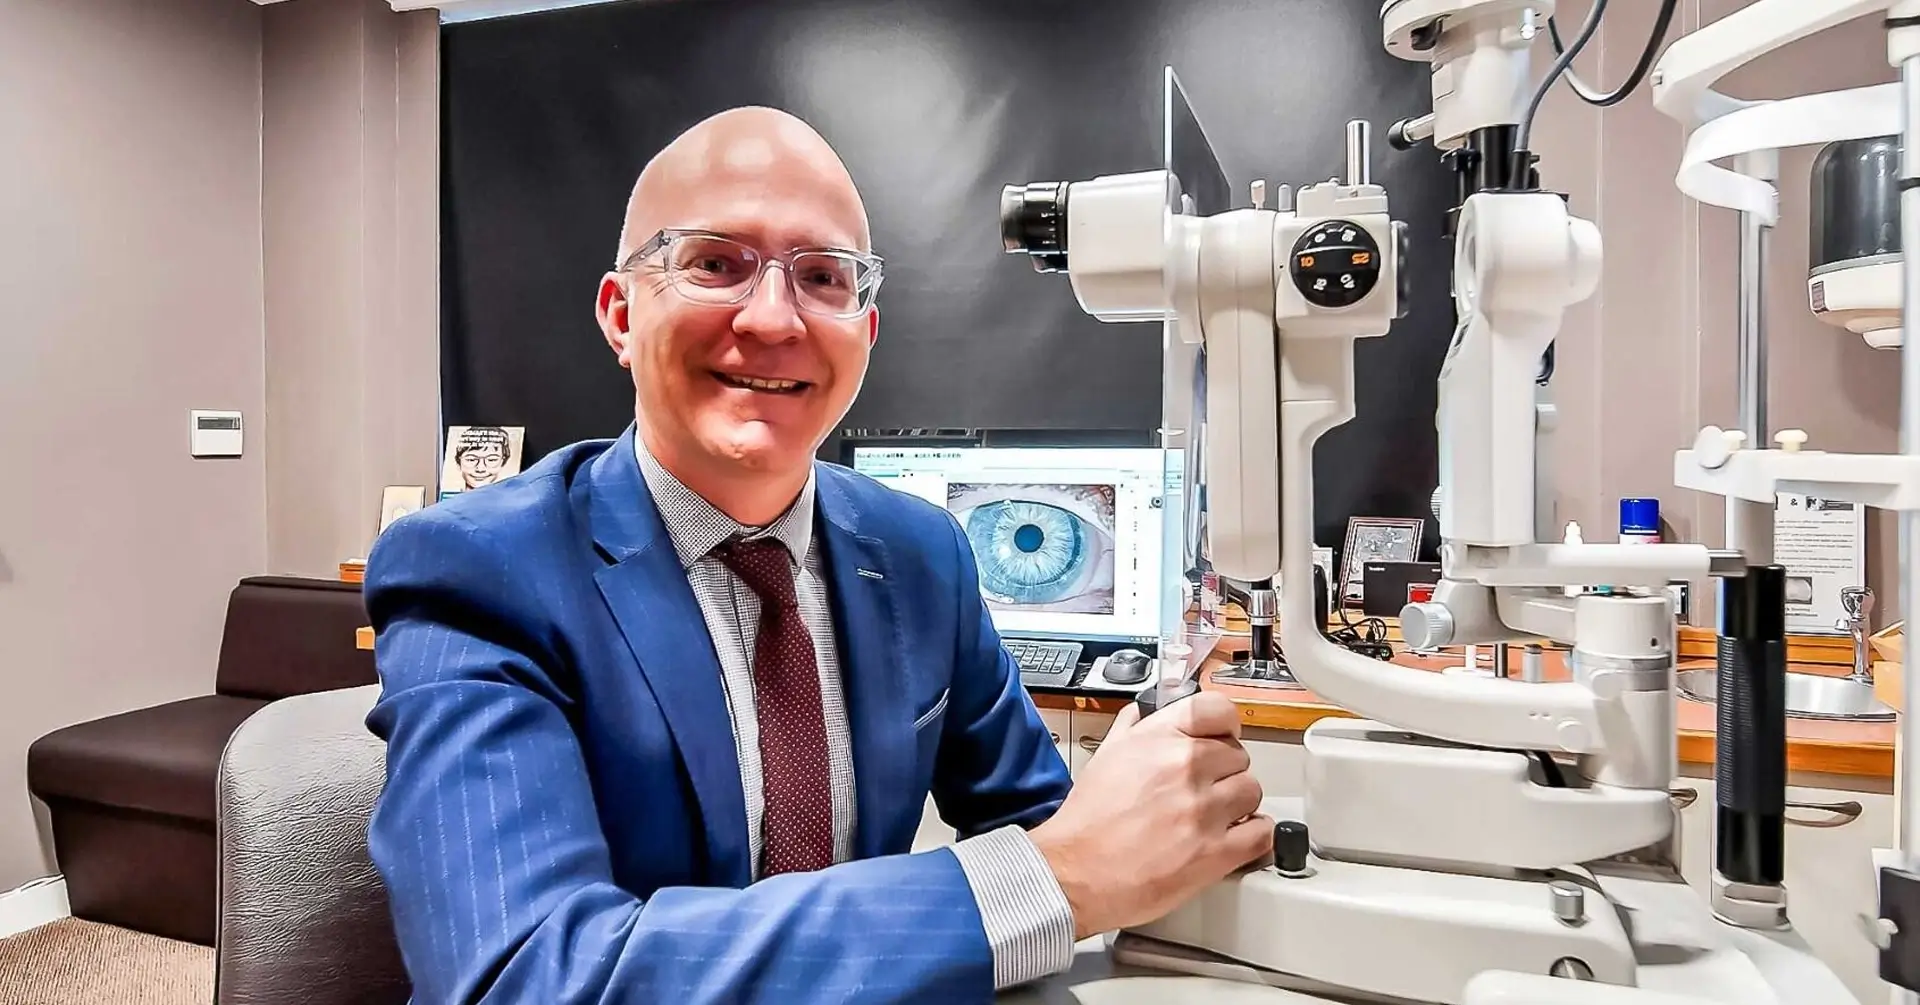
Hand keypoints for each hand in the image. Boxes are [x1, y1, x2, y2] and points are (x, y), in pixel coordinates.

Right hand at [1029, 692, 1270, 938]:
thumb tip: (1140, 714)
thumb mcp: (1104, 758)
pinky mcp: (1215, 852)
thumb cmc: (1086, 822)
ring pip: (1252, 790)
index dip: (1225, 726)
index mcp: (1158, 738)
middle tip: (1205, 789)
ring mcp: (1203, 809)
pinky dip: (1254, 835)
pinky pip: (1261, 833)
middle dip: (1224, 772)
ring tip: (1215, 816)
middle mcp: (1184, 766)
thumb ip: (1130, 730)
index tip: (1223, 738)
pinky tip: (1236, 837)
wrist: (1073, 873)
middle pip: (1238, 755)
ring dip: (1238, 804)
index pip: (1217, 710)